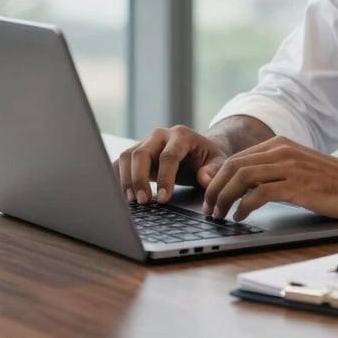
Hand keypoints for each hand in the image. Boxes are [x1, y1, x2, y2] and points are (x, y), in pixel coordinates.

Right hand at [114, 125, 229, 205]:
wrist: (199, 149)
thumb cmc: (208, 157)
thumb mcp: (218, 161)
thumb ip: (213, 170)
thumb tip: (204, 179)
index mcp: (181, 135)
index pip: (169, 156)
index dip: (165, 178)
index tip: (164, 198)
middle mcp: (160, 136)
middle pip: (141, 153)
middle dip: (139, 179)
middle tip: (143, 201)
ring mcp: (146, 142)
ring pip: (127, 156)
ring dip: (126, 179)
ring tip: (133, 201)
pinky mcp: (136, 153)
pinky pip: (121, 162)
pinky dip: (118, 178)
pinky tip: (123, 196)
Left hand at [202, 137, 337, 220]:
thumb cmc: (331, 181)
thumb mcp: (297, 168)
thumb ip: (274, 171)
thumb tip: (245, 188)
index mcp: (280, 144)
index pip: (237, 158)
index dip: (218, 178)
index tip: (211, 197)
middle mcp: (281, 151)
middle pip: (234, 166)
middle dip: (215, 188)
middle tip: (208, 208)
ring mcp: (288, 167)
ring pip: (242, 177)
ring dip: (225, 197)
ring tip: (219, 214)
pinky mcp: (296, 185)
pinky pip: (260, 193)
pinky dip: (244, 206)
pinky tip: (240, 216)